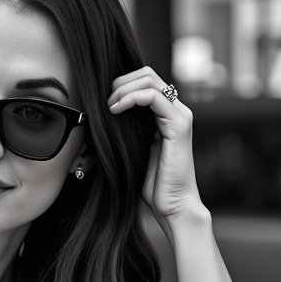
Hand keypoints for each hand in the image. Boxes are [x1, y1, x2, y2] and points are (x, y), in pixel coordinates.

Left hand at [108, 67, 203, 225]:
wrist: (172, 207)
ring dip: (123, 89)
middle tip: (104, 103)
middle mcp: (175, 110)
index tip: (102, 103)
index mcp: (165, 115)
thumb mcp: (133, 152)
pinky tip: (116, 110)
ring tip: (109, 107)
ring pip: (149, 80)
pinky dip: (131, 98)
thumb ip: (126, 132)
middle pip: (146, 74)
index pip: (144, 81)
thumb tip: (100, 118)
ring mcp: (180, 116)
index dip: (120, 84)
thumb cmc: (152, 186)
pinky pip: (154, 97)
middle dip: (120, 82)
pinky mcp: (179, 125)